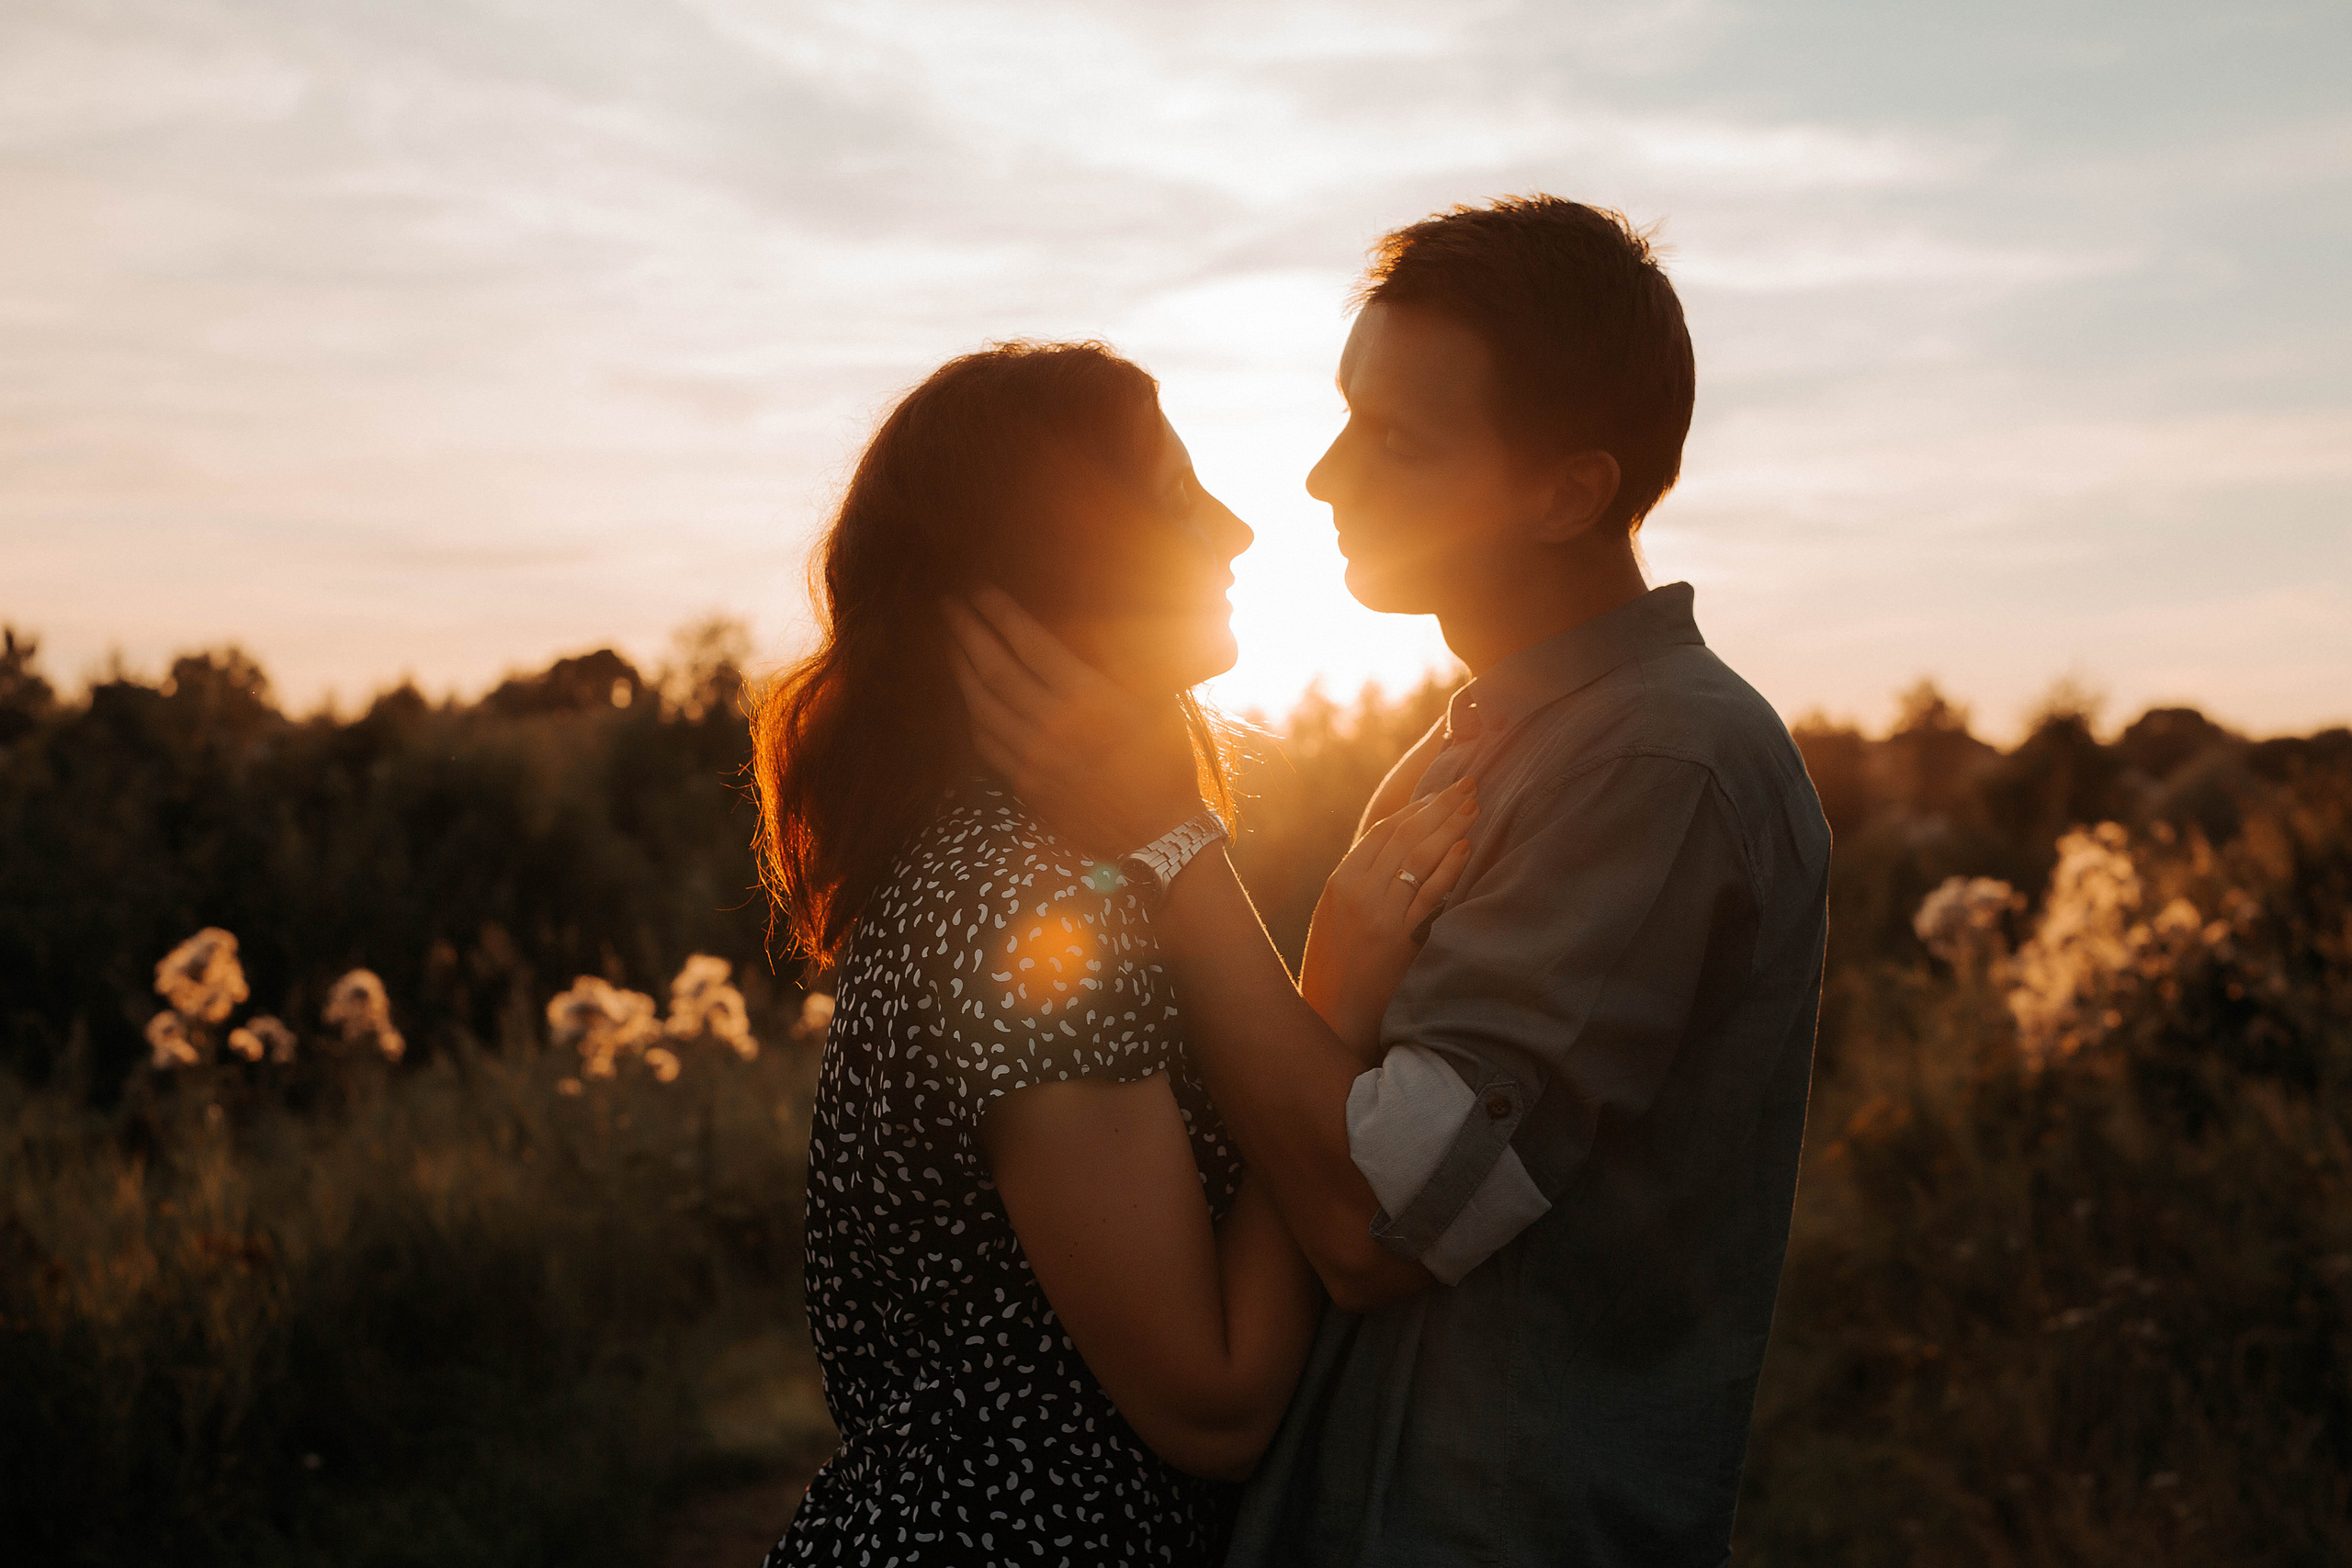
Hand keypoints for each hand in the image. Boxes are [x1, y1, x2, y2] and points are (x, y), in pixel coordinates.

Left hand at [943, 587, 1203, 856]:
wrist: (1159, 832)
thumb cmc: (1165, 759)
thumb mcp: (1157, 699)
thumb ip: (1121, 658)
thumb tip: (1089, 619)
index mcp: (1090, 698)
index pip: (1031, 644)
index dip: (1001, 614)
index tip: (982, 591)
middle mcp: (1056, 726)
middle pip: (995, 669)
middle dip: (967, 632)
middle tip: (949, 606)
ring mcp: (1036, 759)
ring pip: (981, 705)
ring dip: (959, 669)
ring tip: (949, 642)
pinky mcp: (1026, 785)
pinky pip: (985, 743)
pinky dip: (970, 712)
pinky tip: (966, 693)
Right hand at [1300, 778, 1477, 1058]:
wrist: (1333, 1016)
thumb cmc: (1337, 969)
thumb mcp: (1336, 918)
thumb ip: (1361, 885)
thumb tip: (1394, 856)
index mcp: (1339, 882)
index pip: (1382, 832)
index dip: (1416, 809)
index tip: (1441, 794)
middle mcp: (1355, 890)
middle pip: (1404, 836)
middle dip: (1439, 807)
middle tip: (1468, 785)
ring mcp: (1376, 912)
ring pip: (1417, 856)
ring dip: (1449, 827)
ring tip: (1474, 806)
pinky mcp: (1396, 936)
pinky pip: (1427, 893)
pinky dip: (1447, 867)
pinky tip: (1465, 848)